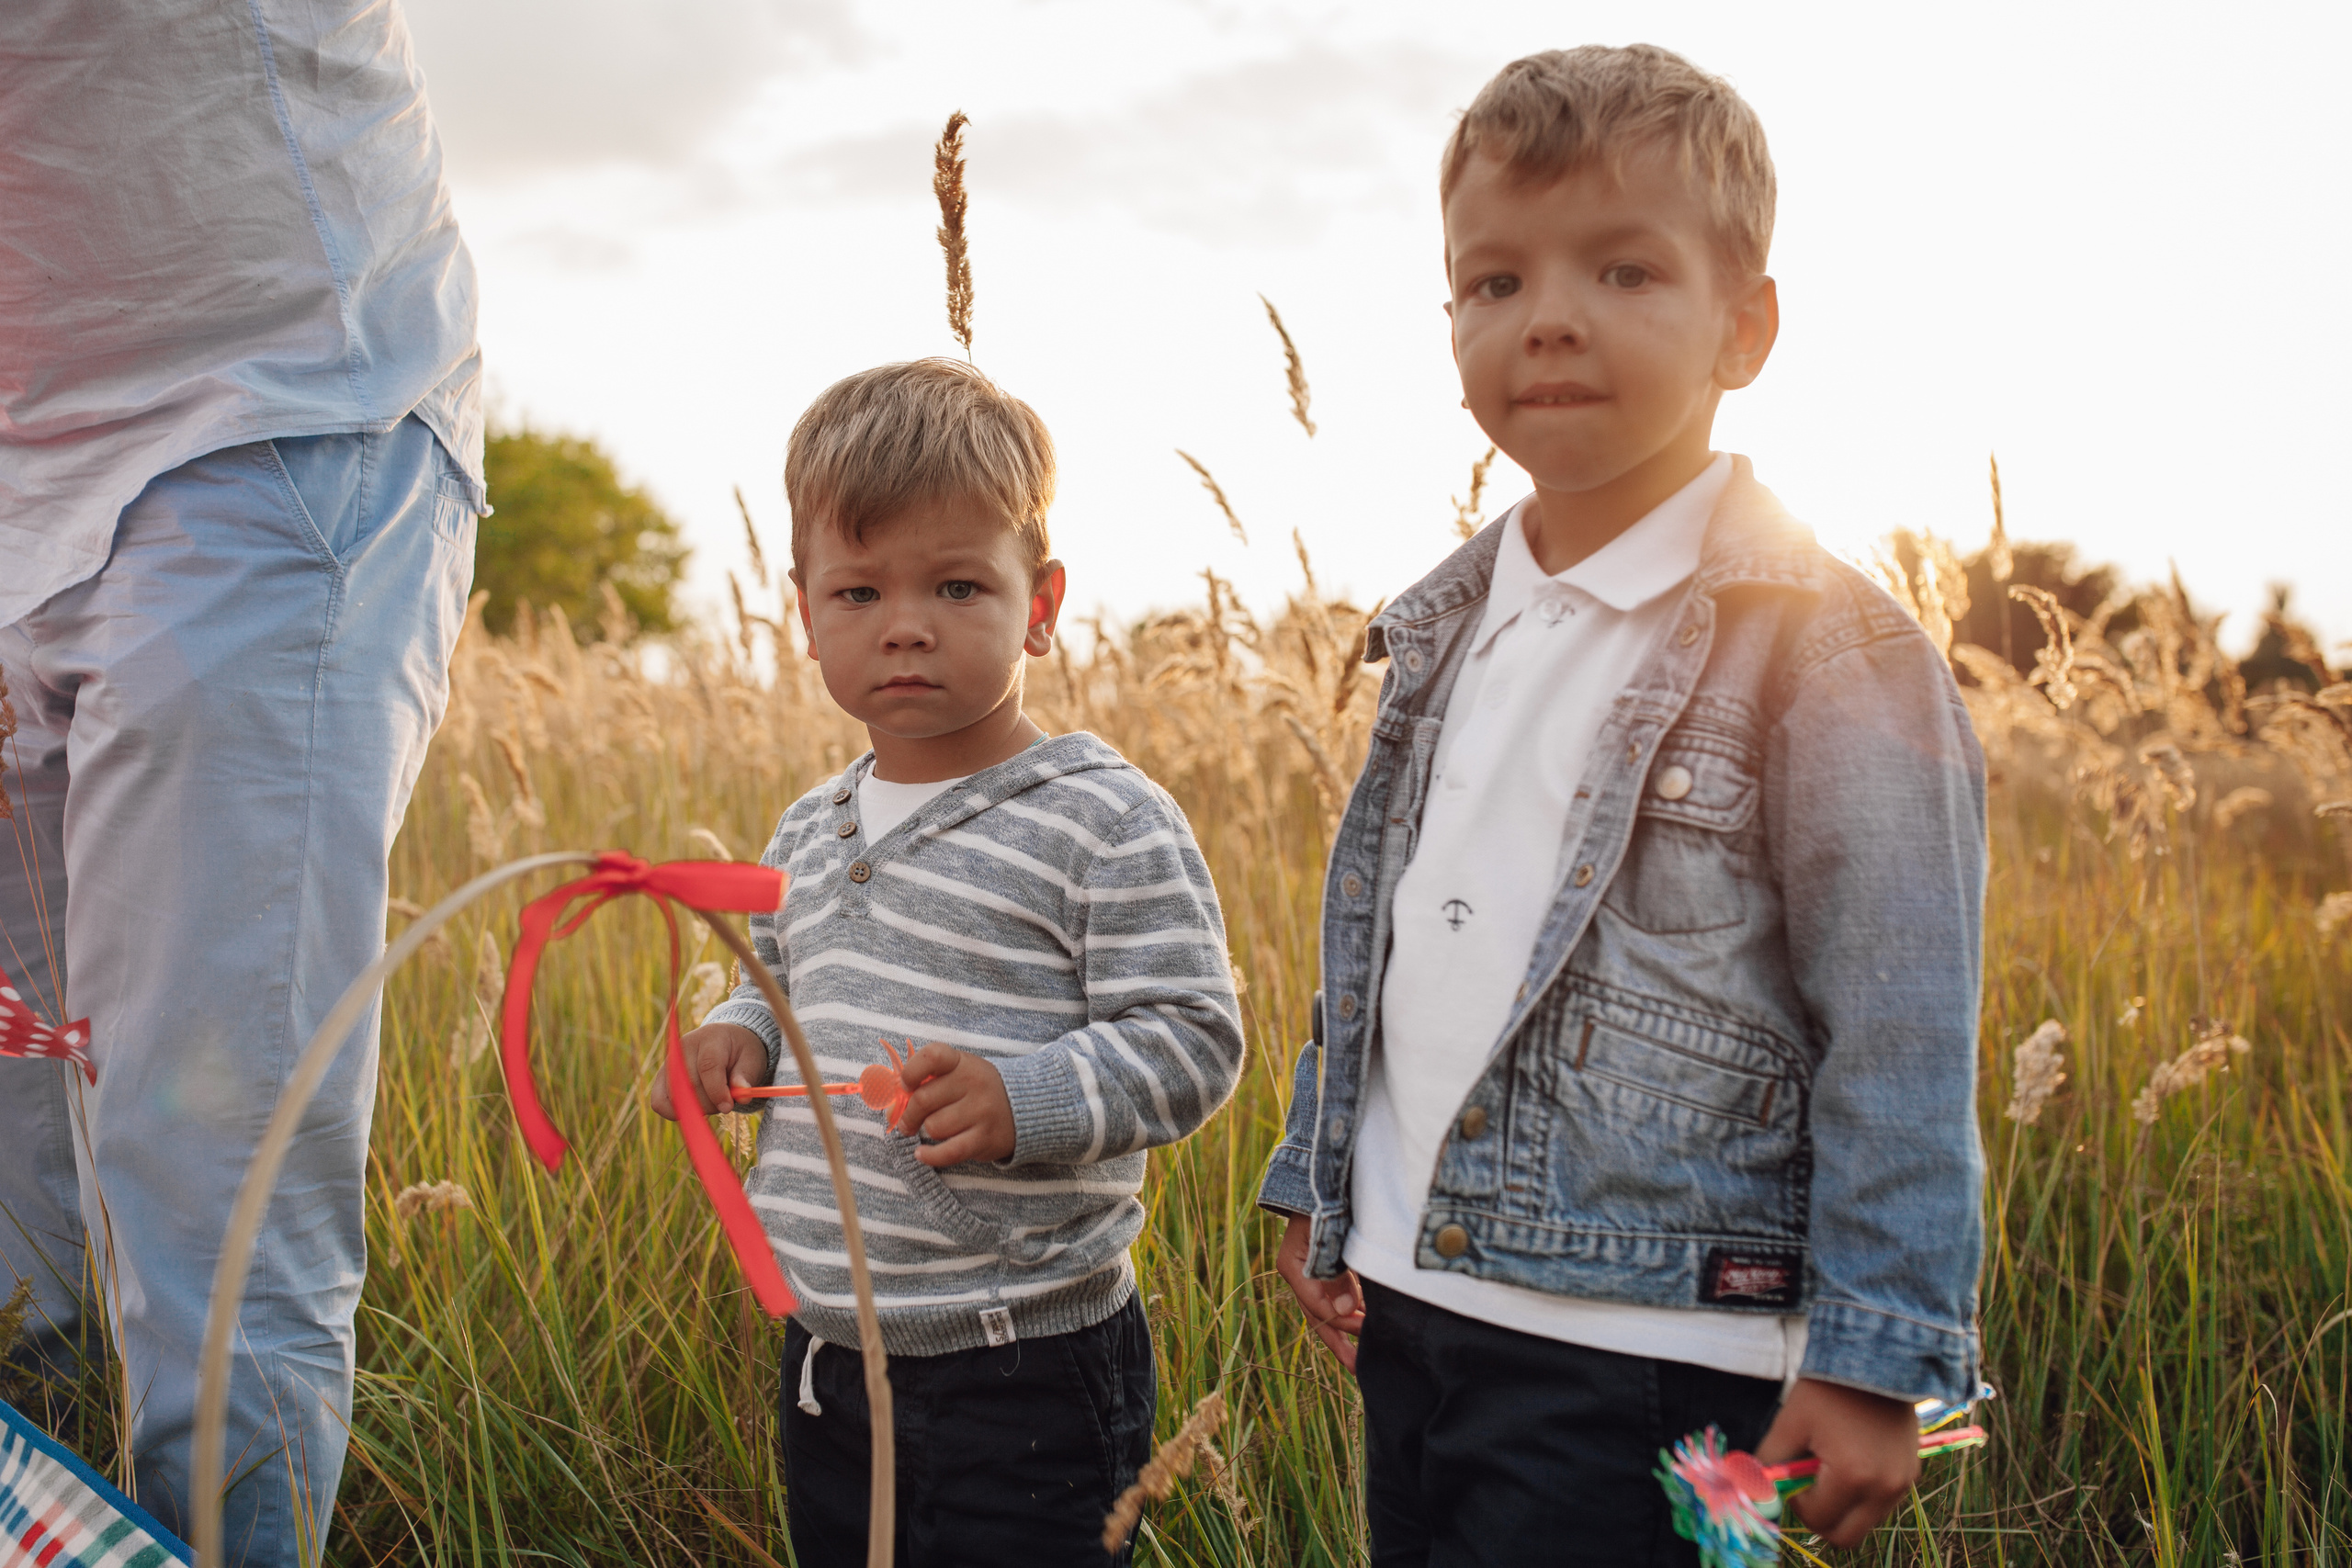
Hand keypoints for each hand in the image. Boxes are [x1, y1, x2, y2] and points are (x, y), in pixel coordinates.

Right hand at [651, 1022, 768, 1120]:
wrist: (727, 1042)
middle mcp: (684, 1047)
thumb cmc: (740, 1053)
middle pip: (689, 1084)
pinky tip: (696, 1107)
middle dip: (709, 1103)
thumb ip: (746, 1077)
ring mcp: (669, 1062)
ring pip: (673, 1097)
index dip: (717, 1091)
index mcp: (711, 1037)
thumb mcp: (752, 1060)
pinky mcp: (661, 1077)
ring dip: (695, 1108)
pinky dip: (676, 1112)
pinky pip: (659, 1102)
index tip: (728, 1107)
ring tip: (712, 1101)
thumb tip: (742, 1097)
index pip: (708, 1066)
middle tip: (725, 1103)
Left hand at [893, 1042, 1015, 1166]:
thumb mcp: (959, 1073)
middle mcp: (973, 1083)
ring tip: (936, 1129)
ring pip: (933, 1127)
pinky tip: (923, 1154)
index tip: (905, 1085)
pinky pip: (948, 1152)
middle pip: (923, 1099)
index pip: (931, 1057)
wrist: (1025, 1107)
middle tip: (907, 1122)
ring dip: (927, 1132)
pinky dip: (930, 1156)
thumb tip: (890, 1107)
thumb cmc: (977, 1090)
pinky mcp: (985, 1138)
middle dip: (908, 1114)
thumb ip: (927, 1082)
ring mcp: (981, 1111)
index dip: (910, 1072)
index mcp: (962, 1062)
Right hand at [1275, 1215, 1364, 1372]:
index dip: (1341, 1321)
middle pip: (1318, 1316)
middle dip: (1339, 1342)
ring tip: (1368, 1347)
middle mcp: (1298, 1273)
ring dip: (1348, 1326)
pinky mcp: (1323, 1265)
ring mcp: (1309, 1270)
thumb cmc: (1323, 1201)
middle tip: (1358, 1368)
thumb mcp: (1328, 1233)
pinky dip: (1352, 1308)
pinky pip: (1335, 1294)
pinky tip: (1368, 1316)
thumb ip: (1336, 1273)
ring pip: (1327, 1308)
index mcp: (1294, 1267)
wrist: (1319, 1175)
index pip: (1317, 1307)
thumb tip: (1347, 1311)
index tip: (1366, 1329)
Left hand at [1755, 1377, 1922, 1547]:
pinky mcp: (1912, 1472)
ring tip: (1830, 1465)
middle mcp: (1884, 1488)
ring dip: (1843, 1507)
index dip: (1797, 1503)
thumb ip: (1771, 1460)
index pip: (1818, 1519)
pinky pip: (1882, 1502)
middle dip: (1821, 1517)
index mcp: (1853, 1477)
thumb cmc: (1828, 1388)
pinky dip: (1862, 1494)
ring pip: (1865, 1521)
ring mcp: (1903, 1483)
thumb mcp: (1790, 1423)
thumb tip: (1756, 1483)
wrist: (1876, 1358)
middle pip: (1846, 1535)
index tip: (1791, 1478)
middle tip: (1808, 1487)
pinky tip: (1850, 1459)